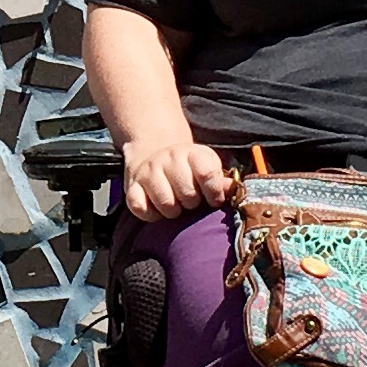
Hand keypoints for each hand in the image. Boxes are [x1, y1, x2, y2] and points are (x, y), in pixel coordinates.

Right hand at [120, 138, 238, 222]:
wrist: (154, 151)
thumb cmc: (187, 168)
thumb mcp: (207, 166)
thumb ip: (220, 180)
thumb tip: (235, 190)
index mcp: (192, 153)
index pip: (207, 173)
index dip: (214, 192)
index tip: (214, 200)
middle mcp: (169, 158)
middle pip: (187, 193)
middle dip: (192, 203)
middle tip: (190, 201)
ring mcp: (149, 172)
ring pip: (166, 203)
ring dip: (173, 211)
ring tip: (175, 205)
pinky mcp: (131, 186)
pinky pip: (140, 208)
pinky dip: (151, 215)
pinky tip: (157, 209)